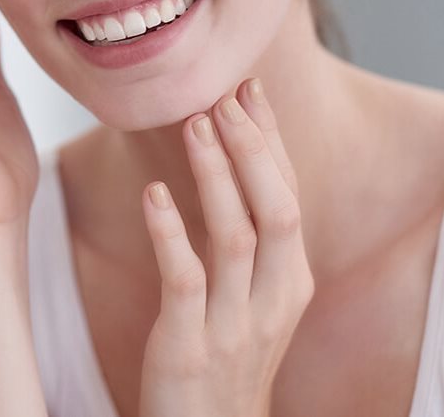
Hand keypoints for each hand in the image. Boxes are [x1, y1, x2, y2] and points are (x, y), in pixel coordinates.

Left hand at [138, 80, 312, 416]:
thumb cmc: (224, 356)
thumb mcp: (252, 297)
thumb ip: (249, 239)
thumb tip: (236, 164)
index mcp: (291, 280)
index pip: (289, 194)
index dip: (271, 141)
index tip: (249, 88)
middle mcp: (273, 300)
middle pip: (277, 209)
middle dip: (254, 148)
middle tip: (223, 95)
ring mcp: (234, 324)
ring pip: (235, 237)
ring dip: (215, 175)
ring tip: (193, 124)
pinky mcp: (189, 345)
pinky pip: (185, 280)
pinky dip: (171, 233)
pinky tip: (152, 194)